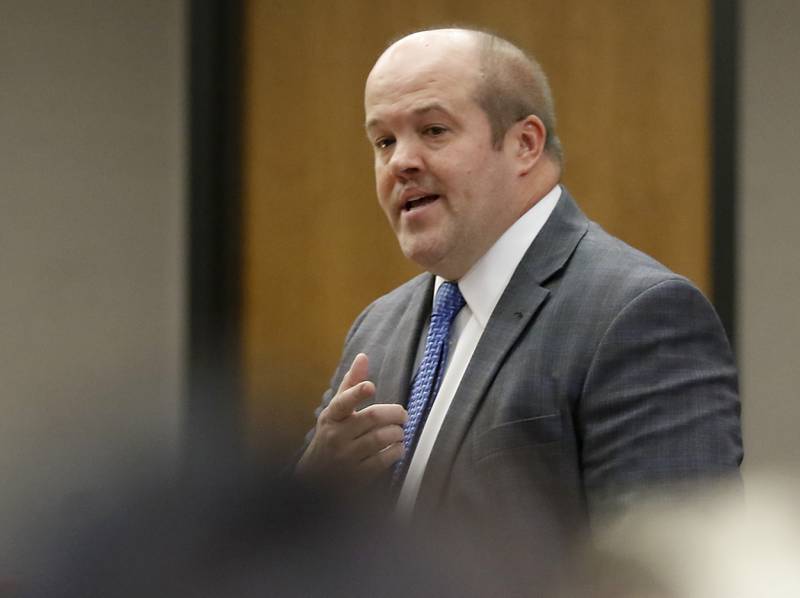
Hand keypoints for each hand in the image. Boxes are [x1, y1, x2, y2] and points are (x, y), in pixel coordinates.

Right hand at [296, 353, 406, 482]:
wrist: (314, 477)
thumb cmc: (330, 436)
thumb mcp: (335, 410)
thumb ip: (351, 384)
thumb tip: (363, 357)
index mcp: (331, 417)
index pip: (342, 402)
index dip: (357, 393)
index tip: (370, 386)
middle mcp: (337, 436)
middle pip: (371, 418)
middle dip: (394, 413)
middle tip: (402, 414)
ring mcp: (346, 457)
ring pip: (380, 439)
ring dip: (397, 432)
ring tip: (399, 430)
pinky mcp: (357, 475)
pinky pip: (384, 460)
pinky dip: (397, 451)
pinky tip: (397, 447)